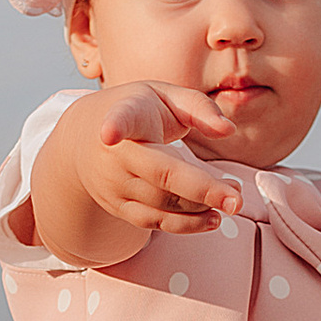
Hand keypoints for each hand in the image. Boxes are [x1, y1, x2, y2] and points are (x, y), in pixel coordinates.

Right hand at [64, 84, 245, 237]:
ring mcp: (114, 186)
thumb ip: (198, 107)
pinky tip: (213, 219)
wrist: (84, 142)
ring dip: (203, 206)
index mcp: (123, 116)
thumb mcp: (164, 96)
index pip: (118, 120)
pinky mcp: (119, 208)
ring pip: (162, 204)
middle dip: (200, 189)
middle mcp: (114, 155)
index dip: (114, 127)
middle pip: (159, 176)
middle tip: (237, 199)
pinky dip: (187, 224)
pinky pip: (155, 223)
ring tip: (234, 199)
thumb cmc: (136, 113)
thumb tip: (228, 130)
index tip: (108, 133)